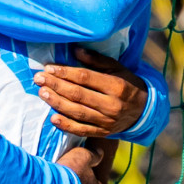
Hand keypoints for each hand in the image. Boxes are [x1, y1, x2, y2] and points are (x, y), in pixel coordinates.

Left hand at [33, 47, 147, 136]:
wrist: (144, 111)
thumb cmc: (127, 84)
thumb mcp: (118, 68)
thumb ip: (97, 60)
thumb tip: (75, 50)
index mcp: (116, 86)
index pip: (85, 78)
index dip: (65, 72)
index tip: (49, 68)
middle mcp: (112, 105)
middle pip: (78, 95)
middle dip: (56, 86)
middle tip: (38, 79)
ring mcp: (107, 121)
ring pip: (77, 112)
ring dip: (57, 103)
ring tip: (42, 93)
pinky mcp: (103, 133)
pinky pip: (82, 130)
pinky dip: (66, 125)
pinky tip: (52, 118)